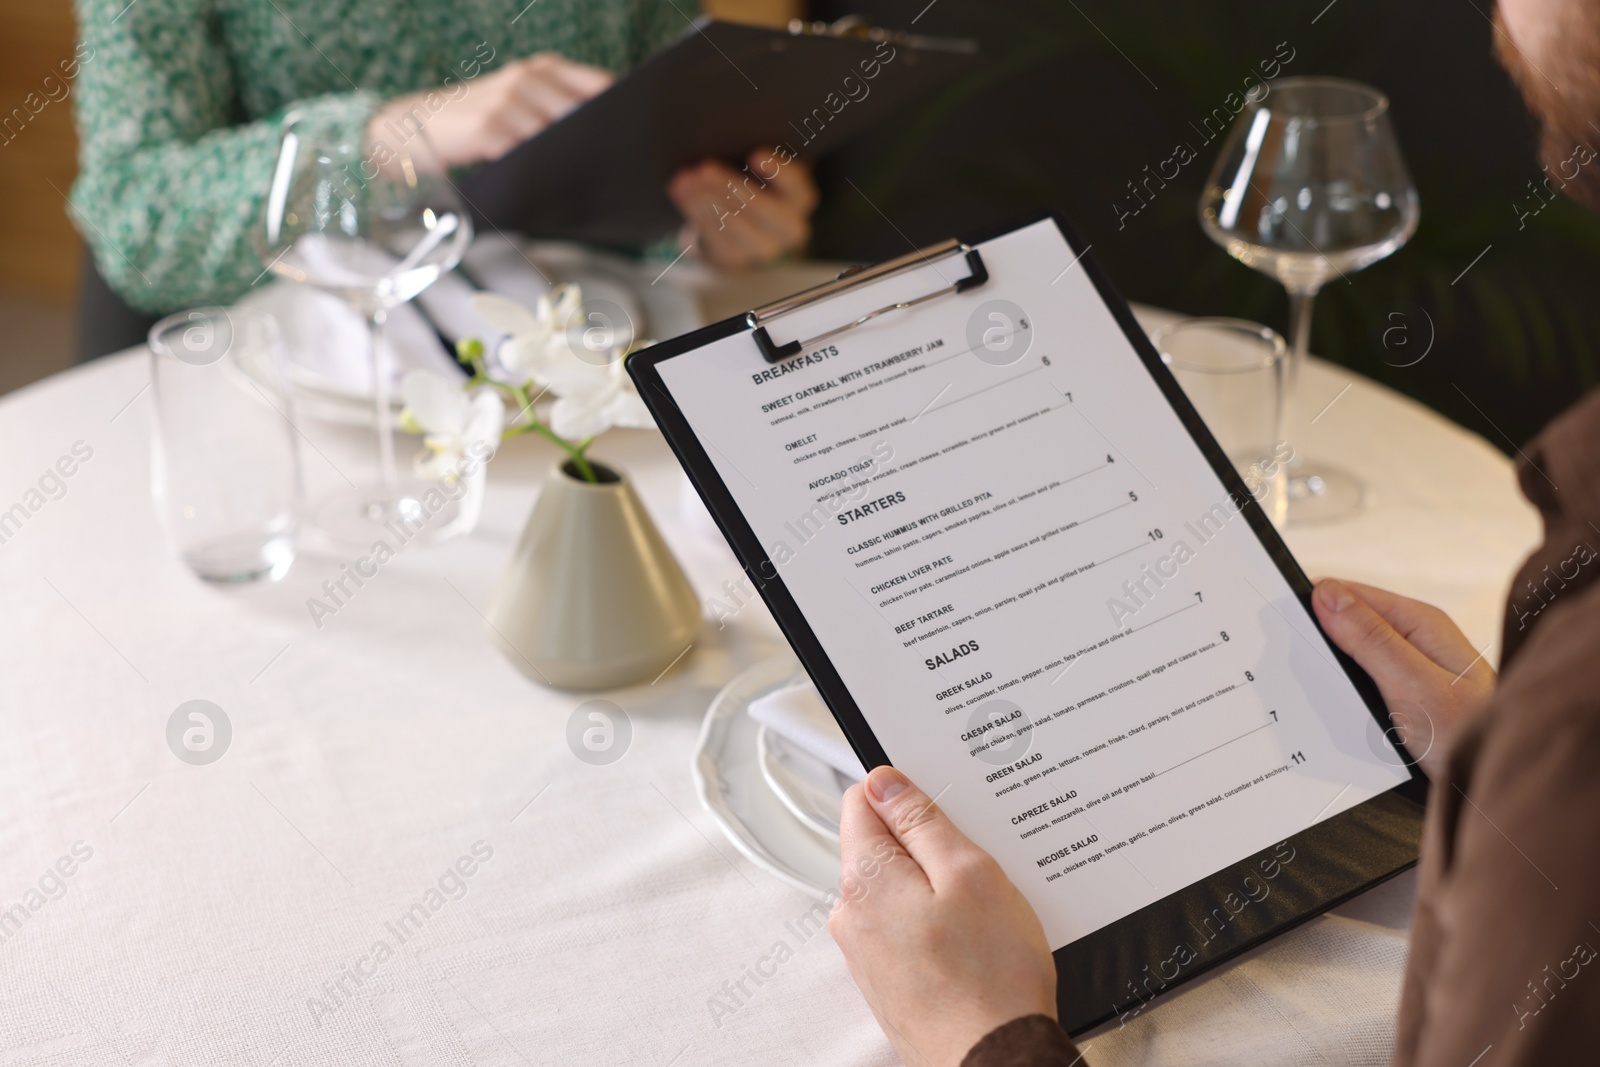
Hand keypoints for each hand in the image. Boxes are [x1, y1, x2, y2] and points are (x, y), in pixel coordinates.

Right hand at [369, 53, 613, 168]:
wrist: (419, 123)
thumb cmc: (481, 119)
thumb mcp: (521, 100)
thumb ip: (558, 107)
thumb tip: (610, 136)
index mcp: (543, 69)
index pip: (598, 85)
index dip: (622, 111)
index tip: (641, 136)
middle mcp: (528, 79)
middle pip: (583, 112)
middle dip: (604, 141)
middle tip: (625, 168)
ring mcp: (508, 102)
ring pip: (559, 135)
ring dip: (578, 160)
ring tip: (597, 182)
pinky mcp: (489, 129)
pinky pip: (529, 155)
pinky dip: (546, 172)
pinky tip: (559, 187)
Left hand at [668, 148, 817, 268]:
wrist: (735, 215)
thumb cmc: (751, 175)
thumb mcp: (760, 161)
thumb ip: (755, 147)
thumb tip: (731, 129)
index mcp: (800, 198)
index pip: (799, 189)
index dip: (780, 173)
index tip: (756, 154)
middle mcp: (789, 228)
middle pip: (763, 209)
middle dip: (731, 186)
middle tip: (705, 168)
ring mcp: (763, 248)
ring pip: (736, 225)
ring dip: (707, 200)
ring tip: (687, 179)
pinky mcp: (735, 257)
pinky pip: (714, 236)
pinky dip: (695, 211)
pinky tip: (682, 192)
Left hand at [830, 766, 1056, 1066]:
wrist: (993, 1063)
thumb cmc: (990, 979)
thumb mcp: (970, 874)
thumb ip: (921, 822)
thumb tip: (884, 782)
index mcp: (864, 878)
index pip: (861, 801)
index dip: (905, 792)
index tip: (944, 806)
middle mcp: (851, 914)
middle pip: (880, 845)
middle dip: (927, 845)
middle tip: (977, 868)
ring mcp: (865, 951)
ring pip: (897, 889)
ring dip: (935, 888)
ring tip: (982, 914)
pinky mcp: (885, 978)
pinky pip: (904, 927)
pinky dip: (935, 924)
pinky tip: (973, 944)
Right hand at [1311, 578, 1495, 777]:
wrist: (1489, 788)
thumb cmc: (1467, 735)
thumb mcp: (1412, 684)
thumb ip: (1370, 637)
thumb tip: (1327, 594)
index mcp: (1419, 623)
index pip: (1348, 593)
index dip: (1311, 606)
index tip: (1279, 624)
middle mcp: (1415, 639)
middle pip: (1347, 622)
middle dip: (1318, 641)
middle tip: (1292, 665)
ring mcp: (1410, 667)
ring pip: (1350, 655)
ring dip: (1330, 671)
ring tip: (1309, 689)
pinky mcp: (1403, 695)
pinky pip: (1360, 682)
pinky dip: (1343, 692)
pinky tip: (1332, 708)